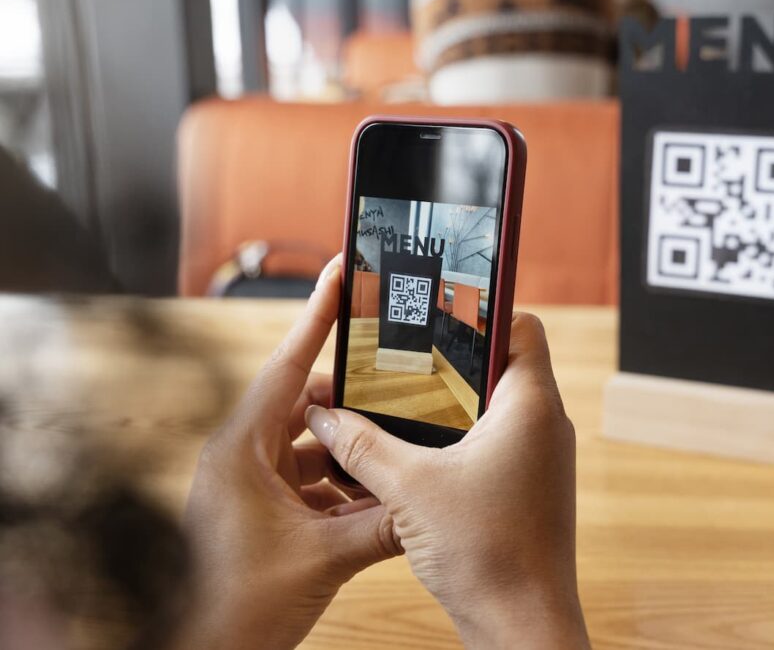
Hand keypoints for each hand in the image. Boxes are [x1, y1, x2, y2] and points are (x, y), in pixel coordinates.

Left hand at [179, 255, 400, 649]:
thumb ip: (383, 525)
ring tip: (395, 458)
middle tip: (399, 393)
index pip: (288, 365)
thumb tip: (429, 506)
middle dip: (355, 406)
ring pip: (315, 446)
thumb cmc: (236, 608)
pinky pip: (312, 481)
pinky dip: (345, 488)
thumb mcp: (324, 558)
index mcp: (242, 449)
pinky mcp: (264, 509)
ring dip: (354, 456)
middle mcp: (244, 456)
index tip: (339, 273)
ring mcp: (252, 483)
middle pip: (309, 405)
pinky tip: (379, 503)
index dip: (317, 316)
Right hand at [306, 313, 589, 648]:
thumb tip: (323, 415)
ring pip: (497, 404)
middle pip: (502, 362)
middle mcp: (545, 423)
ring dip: (452, 400)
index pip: (520, 326)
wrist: (522, 626)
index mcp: (530, 405)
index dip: (481, 309)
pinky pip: (497, 440)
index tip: (436, 307)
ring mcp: (540, 456)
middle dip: (451, 356)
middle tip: (402, 352)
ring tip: (400, 396)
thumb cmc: (486, 554)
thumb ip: (361, 445)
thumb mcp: (409, 489)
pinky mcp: (529, 484)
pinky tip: (417, 449)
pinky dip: (460, 435)